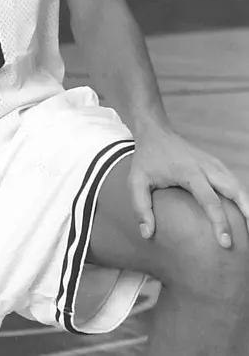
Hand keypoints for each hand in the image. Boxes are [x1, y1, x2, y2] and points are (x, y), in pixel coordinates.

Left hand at [128, 124, 248, 248]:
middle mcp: (206, 167)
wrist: (156, 131)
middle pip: (235, 190)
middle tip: (248, 236)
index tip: (225, 243)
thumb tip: (147, 234)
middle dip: (246, 213)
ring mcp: (213, 163)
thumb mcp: (136, 180)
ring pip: (238, 185)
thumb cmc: (146, 158)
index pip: (210, 200)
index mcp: (189, 172)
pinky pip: (234, 181)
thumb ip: (140, 206)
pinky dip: (242, 196)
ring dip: (247, 204)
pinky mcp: (216, 163)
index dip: (220, 223)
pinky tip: (243, 211)